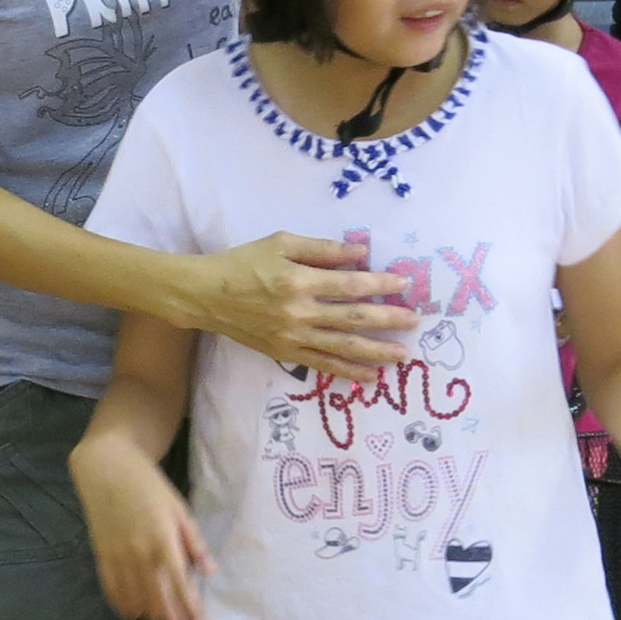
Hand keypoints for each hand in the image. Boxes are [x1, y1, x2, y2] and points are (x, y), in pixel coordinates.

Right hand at [73, 449, 210, 619]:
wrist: (107, 469)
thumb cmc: (149, 486)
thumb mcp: (178, 508)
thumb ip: (192, 541)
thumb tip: (208, 570)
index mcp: (162, 542)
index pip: (180, 585)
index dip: (191, 609)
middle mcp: (139, 555)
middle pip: (157, 598)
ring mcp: (117, 557)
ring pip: (134, 598)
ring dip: (150, 617)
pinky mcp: (101, 556)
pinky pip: (112, 589)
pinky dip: (122, 605)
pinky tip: (133, 615)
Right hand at [185, 233, 418, 382]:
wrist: (206, 295)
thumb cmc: (244, 263)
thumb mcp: (281, 243)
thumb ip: (322, 249)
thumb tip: (361, 253)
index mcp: (299, 281)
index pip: (351, 285)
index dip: (381, 285)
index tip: (404, 285)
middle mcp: (299, 312)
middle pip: (354, 319)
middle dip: (388, 321)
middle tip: (415, 323)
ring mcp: (293, 337)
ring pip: (343, 348)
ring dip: (376, 352)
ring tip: (402, 355)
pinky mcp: (285, 353)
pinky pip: (322, 365)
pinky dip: (347, 371)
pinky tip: (370, 376)